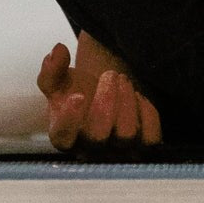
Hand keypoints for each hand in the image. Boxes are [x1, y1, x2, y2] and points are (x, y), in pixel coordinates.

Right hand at [36, 41, 163, 160]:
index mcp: (64, 137)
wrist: (104, 100)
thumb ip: (52, 69)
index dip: (70, 119)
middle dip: (106, 99)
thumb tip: (57, 50)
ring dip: (127, 100)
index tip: (78, 95)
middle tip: (111, 74)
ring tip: (123, 80)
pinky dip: (148, 113)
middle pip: (98, 136)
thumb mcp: (59, 81)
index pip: (63, 137)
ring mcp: (118, 152)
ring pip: (126, 135)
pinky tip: (138, 98)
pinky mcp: (143, 148)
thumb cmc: (79, 93)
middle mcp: (90, 151)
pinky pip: (151, 138)